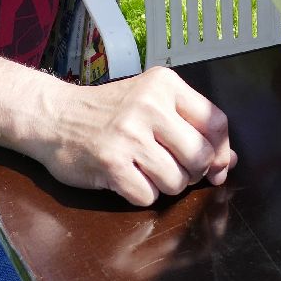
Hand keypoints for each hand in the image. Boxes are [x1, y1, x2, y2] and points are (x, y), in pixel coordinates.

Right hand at [39, 68, 235, 206]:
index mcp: (164, 84)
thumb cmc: (107, 112)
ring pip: (177, 181)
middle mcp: (149, 105)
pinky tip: (127, 177)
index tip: (214, 164)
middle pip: (200, 156)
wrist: (53, 116)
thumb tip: (228, 162)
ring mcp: (129, 135)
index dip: (220, 151)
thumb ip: (191, 127)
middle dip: (193, 172)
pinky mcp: (111, 163)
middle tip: (174, 168)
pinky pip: (148, 196)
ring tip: (145, 170)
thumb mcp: (151, 103)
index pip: (215, 123)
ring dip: (165, 185)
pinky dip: (141, 194)